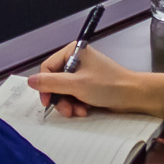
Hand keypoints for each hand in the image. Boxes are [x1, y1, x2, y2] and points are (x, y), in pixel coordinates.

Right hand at [29, 43, 163, 117]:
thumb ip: (51, 83)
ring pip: (65, 92)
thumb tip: (29, 81)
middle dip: (61, 98)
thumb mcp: (76, 85)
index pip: (48, 68)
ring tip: (80, 112)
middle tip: (67, 111)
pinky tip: (86, 111)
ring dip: (70, 104)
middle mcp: (76, 61)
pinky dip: (78, 105)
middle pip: (55, 82)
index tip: (48, 102)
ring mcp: (83, 74)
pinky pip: (75, 96)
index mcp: (73, 52)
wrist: (135, 96)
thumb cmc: (107, 85)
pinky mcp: (90, 86)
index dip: (45, 86)